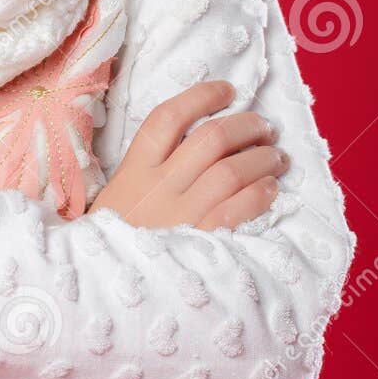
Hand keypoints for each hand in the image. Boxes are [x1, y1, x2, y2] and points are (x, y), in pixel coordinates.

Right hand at [88, 79, 286, 231]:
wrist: (102, 288)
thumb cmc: (115, 238)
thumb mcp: (117, 195)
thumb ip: (147, 167)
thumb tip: (198, 136)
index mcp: (134, 170)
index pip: (169, 117)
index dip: (203, 96)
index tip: (228, 91)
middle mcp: (158, 187)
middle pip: (211, 138)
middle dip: (246, 125)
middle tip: (264, 126)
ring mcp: (181, 215)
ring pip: (232, 170)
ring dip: (262, 157)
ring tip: (275, 156)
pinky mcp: (202, 244)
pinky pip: (240, 209)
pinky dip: (261, 192)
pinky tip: (270, 187)